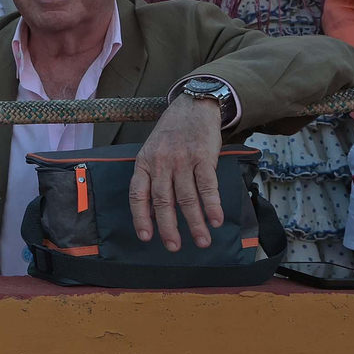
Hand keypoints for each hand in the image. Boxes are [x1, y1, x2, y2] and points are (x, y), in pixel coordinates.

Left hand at [129, 96, 225, 251]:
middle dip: (168, 227)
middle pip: (163, 201)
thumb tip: (153, 210)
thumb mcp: (152, 150)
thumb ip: (152, 176)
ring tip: (201, 240)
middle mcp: (160, 163)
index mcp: (144, 163)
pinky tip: (215, 220)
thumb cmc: (171, 134)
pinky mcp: (203, 157)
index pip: (138, 195)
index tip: (146, 237)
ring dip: (195, 222)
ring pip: (187, 198)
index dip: (141, 218)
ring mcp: (182, 160)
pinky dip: (212, 205)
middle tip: (174, 246)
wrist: (193, 106)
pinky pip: (207, 186)